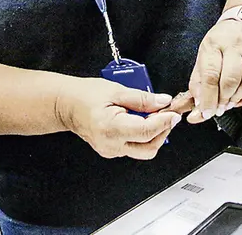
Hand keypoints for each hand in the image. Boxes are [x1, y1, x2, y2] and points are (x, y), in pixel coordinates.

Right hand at [55, 78, 180, 159]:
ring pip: (143, 150)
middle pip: (149, 147)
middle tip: (167, 113)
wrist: (67, 105)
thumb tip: (163, 102)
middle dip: (163, 131)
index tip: (174, 113)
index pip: (146, 131)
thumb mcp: (117, 90)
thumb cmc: (86, 95)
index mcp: (111, 128)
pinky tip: (143, 121)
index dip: (164, 122)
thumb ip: (143, 98)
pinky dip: (144, 136)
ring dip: (155, 134)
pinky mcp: (112, 151)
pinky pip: (135, 148)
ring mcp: (111, 151)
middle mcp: (111, 145)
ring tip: (154, 116)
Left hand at [188, 19, 241, 120]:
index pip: (210, 75)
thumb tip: (199, 106)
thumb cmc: (221, 43)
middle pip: (230, 80)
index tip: (206, 112)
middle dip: (224, 100)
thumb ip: (198, 83)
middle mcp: (234, 46)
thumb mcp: (203, 56)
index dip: (208, 98)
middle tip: (219, 108)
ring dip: (239, 100)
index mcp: (214, 44)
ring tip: (231, 103)